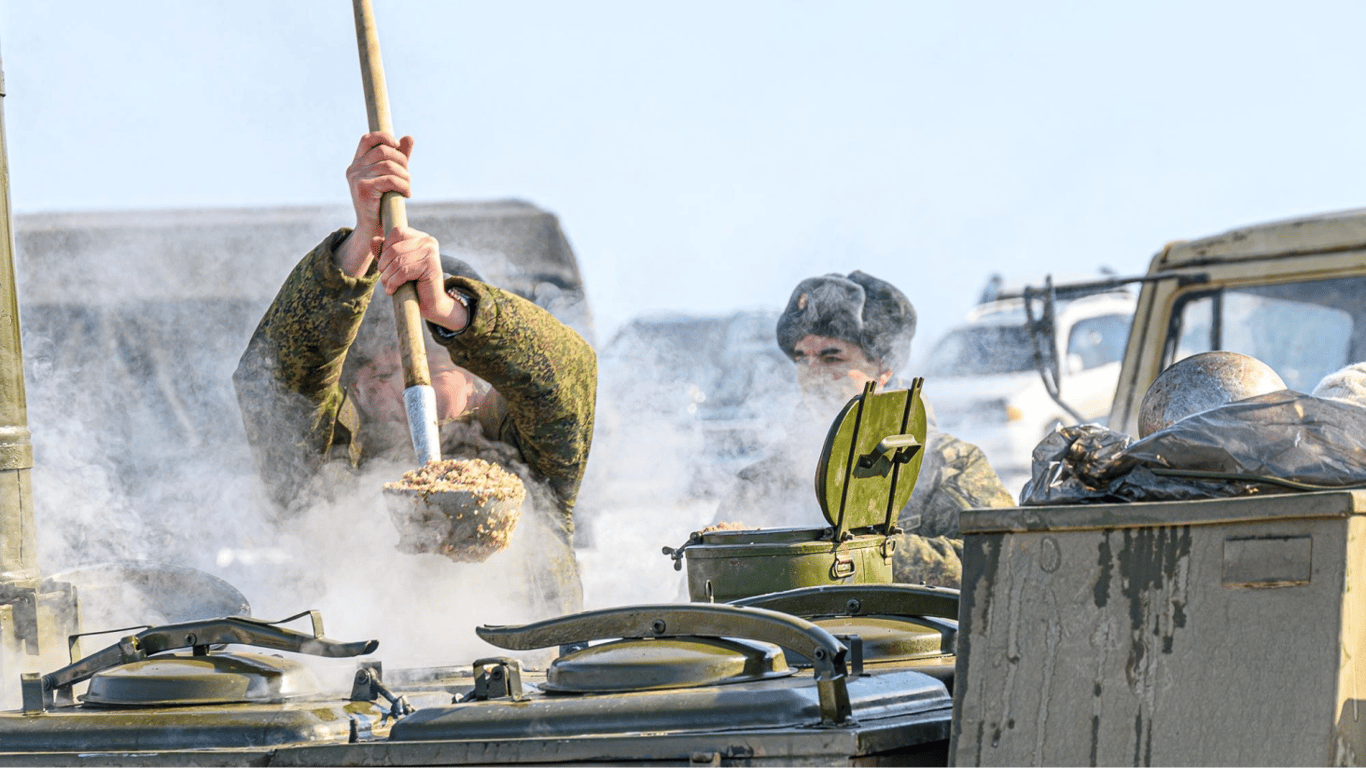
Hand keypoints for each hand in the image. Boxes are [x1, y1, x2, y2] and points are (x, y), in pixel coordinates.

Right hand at [336, 132, 414, 276]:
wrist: (372, 230)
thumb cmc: (383, 204)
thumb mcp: (391, 177)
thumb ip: (399, 158)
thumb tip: (408, 137)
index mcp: (357, 164)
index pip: (368, 139)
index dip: (384, 137)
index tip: (397, 146)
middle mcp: (354, 169)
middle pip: (383, 151)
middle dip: (401, 161)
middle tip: (408, 176)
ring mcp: (356, 178)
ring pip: (388, 165)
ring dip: (405, 176)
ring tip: (408, 187)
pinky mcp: (362, 189)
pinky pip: (389, 179)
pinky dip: (403, 185)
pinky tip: (407, 194)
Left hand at [373, 226, 469, 331]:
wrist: (431, 303)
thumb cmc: (413, 283)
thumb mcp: (395, 265)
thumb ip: (384, 252)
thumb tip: (373, 240)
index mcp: (421, 237)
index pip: (397, 232)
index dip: (386, 247)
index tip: (386, 264)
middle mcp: (428, 241)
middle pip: (395, 248)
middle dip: (384, 265)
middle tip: (384, 277)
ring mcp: (431, 253)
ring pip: (398, 261)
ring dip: (387, 276)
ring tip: (387, 285)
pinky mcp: (432, 266)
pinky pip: (404, 272)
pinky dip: (394, 282)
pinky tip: (392, 290)